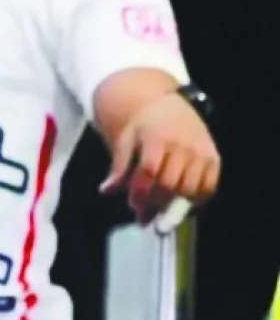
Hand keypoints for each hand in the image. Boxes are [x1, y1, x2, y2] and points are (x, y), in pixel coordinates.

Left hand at [100, 91, 220, 223]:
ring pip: (188, 190)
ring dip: (173, 206)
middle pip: (169, 184)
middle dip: (154, 204)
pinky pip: (208, 187)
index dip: (140, 192)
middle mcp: (183, 144)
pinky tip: (180, 202)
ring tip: (159, 210)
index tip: (133, 204)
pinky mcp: (214, 158)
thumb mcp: (125, 141)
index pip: (149, 170)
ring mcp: (201, 151)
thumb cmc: (143, 126)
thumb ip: (119, 167)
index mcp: (157, 137)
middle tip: (143, 214)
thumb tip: (106, 191)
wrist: (168, 105)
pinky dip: (195, 200)